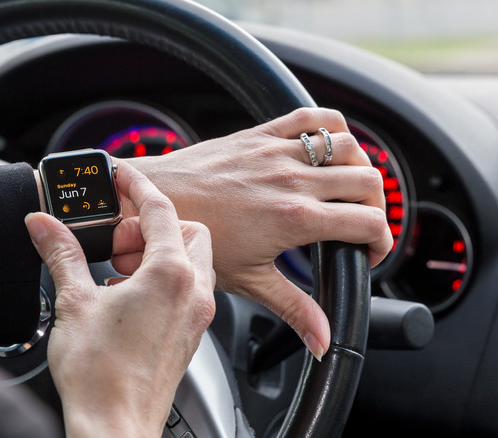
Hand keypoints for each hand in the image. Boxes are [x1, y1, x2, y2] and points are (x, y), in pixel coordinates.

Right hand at [25, 162, 215, 436]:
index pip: (161, 209)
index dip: (137, 186)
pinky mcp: (189, 335)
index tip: (121, 175)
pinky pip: (188, 289)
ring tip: (118, 270)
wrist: (114, 427)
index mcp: (170, 275)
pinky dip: (164, 279)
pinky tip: (127, 296)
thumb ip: (62, 254)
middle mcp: (193, 292)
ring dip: (160, 252)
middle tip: (116, 239)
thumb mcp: (73, 302)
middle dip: (154, 225)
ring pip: (193, 260)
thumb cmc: (100, 375)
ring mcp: (195, 316)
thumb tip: (44, 226)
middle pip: (189, 231)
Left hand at [127, 108, 392, 359]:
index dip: (381, 242)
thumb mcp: (248, 280)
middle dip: (376, 206)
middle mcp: (293, 180)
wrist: (157, 199)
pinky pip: (312, 117)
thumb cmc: (195, 237)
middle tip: (359, 225)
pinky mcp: (260, 134)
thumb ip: (293, 308)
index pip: (369, 222)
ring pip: (348, 145)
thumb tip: (322, 341)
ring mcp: (277, 153)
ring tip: (346, 189)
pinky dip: (331, 126)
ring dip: (359, 166)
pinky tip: (327, 146)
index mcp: (295, 218)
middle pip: (369, 181)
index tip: (368, 253)